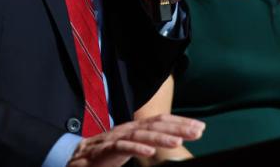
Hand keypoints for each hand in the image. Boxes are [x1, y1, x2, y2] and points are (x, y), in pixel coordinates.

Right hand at [67, 114, 204, 166]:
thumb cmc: (107, 154)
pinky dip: (136, 148)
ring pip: (141, 134)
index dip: (180, 121)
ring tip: (178, 141)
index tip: (200, 127)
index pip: (160, 120)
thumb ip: (148, 142)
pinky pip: (123, 147)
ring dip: (160, 137)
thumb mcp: (132, 146)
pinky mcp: (107, 150)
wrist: (78, 159)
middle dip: (178, 127)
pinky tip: (149, 151)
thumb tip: (174, 143)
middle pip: (155, 124)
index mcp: (135, 127)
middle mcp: (128, 129)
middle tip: (198, 132)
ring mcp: (117, 138)